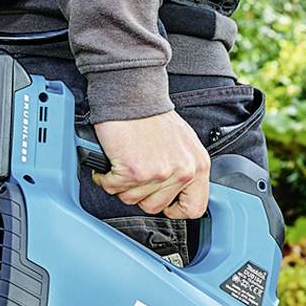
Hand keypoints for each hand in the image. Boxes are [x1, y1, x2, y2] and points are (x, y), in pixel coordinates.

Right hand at [92, 110, 211, 219]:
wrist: (133, 96)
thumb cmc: (152, 116)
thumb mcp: (183, 145)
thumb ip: (184, 170)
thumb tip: (176, 194)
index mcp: (199, 165)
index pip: (194, 208)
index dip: (174, 209)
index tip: (163, 202)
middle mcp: (183, 172)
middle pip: (155, 207)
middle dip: (140, 193)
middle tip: (137, 170)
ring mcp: (159, 174)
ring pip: (131, 199)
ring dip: (122, 184)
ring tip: (126, 160)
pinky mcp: (135, 171)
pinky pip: (113, 188)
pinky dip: (106, 177)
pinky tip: (113, 160)